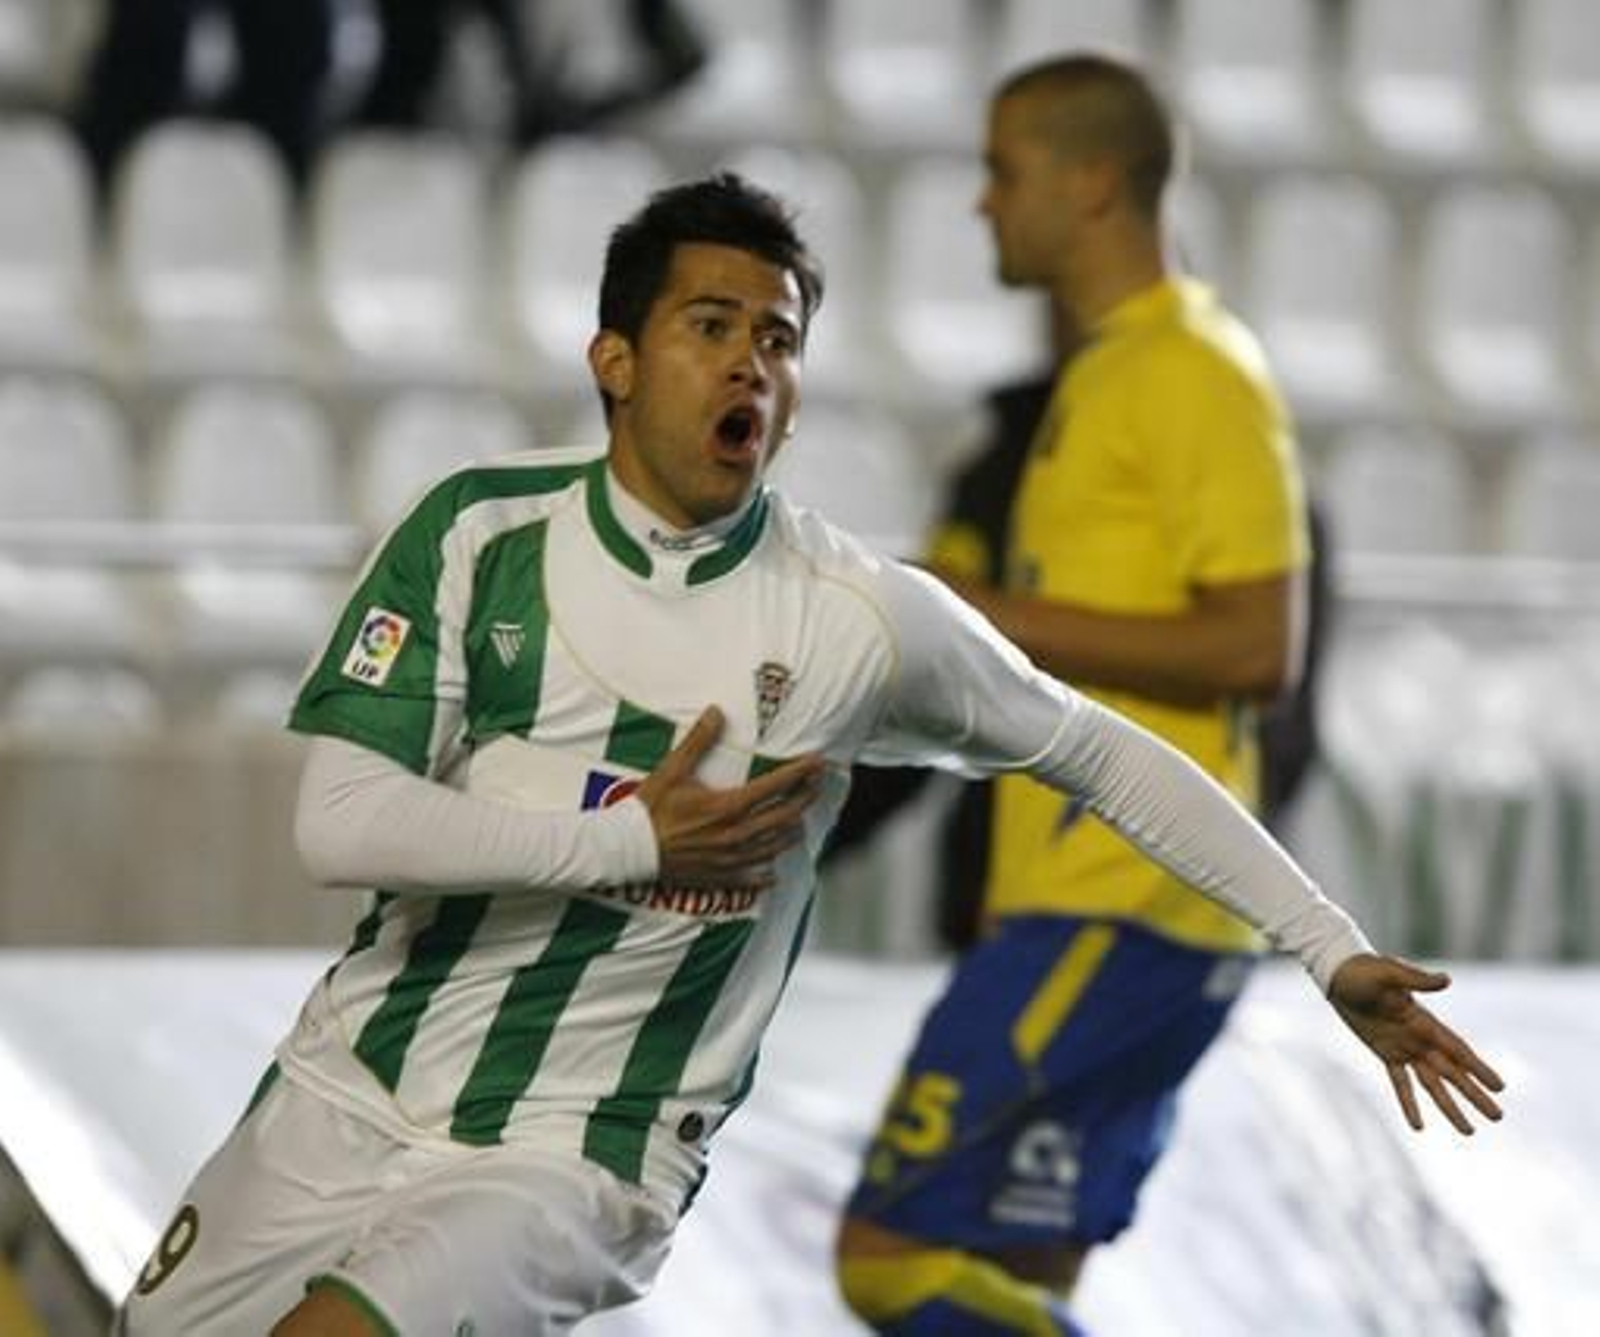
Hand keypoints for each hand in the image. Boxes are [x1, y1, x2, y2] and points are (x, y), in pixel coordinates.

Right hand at [634, 706, 825, 888]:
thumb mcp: (672, 770)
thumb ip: (698, 741)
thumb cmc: (648, 810)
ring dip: (793, 829)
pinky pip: (753, 877)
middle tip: (818, 784)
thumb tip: (717, 712)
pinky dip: (766, 872)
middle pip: (786, 815)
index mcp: (728, 806)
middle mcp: (737, 834)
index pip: (776, 785)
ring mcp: (731, 859)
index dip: (801, 772)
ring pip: (776, 845)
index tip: (817, 761)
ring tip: (800, 817)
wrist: (626, 851)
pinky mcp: (720, 877)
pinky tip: (773, 870)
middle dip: (806, 797)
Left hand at [1327, 954, 1505, 1134]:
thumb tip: (1447, 980)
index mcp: (1425, 1021)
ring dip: (1450, 1108)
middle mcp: (1420, 1038)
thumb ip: (1417, 979)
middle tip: (1497, 1117)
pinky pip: (1400, 1084)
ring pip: (1433, 1085)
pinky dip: (1409, 1104)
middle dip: (1474, 1096)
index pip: (1458, 1050)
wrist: (1339, 974)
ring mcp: (1404, 1048)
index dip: (1478, 1069)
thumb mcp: (1389, 972)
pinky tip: (1419, 1127)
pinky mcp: (1385, 1053)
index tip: (1499, 1088)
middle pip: (1453, 1074)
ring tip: (1469, 1132)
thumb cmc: (1365, 969)